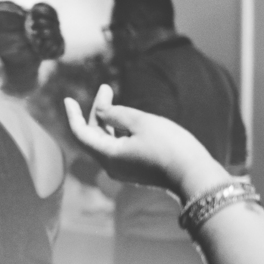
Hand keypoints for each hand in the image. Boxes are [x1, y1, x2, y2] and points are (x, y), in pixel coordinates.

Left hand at [64, 85, 228, 200]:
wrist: (196, 175)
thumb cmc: (170, 146)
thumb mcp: (141, 122)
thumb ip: (116, 114)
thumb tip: (101, 112)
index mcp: (108, 155)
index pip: (81, 134)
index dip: (73, 115)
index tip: (68, 99)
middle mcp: (112, 166)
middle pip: (94, 136)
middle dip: (97, 111)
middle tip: (106, 88)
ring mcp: (124, 169)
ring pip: (107, 141)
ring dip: (109, 120)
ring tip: (115, 98)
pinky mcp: (136, 170)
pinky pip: (120, 148)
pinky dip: (119, 131)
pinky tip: (128, 119)